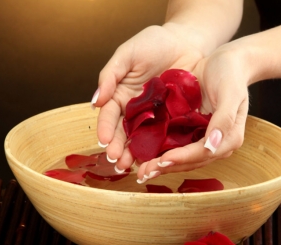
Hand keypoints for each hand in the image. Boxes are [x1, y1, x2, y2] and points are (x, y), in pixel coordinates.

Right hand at [92, 24, 204, 170]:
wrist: (186, 41)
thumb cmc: (154, 43)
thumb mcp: (128, 54)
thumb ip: (110, 75)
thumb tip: (94, 101)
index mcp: (120, 95)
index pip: (109, 116)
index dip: (106, 129)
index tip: (104, 141)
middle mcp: (134, 110)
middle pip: (123, 133)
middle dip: (119, 148)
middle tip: (117, 161)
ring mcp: (153, 117)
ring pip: (141, 139)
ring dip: (135, 154)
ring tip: (130, 167)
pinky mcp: (172, 120)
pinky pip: (164, 136)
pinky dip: (158, 149)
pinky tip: (154, 159)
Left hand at [135, 44, 250, 181]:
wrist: (226, 62)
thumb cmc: (231, 74)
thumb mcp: (231, 92)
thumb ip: (224, 119)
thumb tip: (213, 145)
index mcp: (228, 138)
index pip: (202, 153)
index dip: (182, 159)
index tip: (162, 161)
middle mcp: (214, 143)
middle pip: (189, 161)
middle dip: (166, 167)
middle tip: (143, 172)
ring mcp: (201, 138)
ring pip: (180, 157)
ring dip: (160, 164)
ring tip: (140, 169)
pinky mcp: (189, 131)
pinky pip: (173, 144)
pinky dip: (159, 150)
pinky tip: (142, 152)